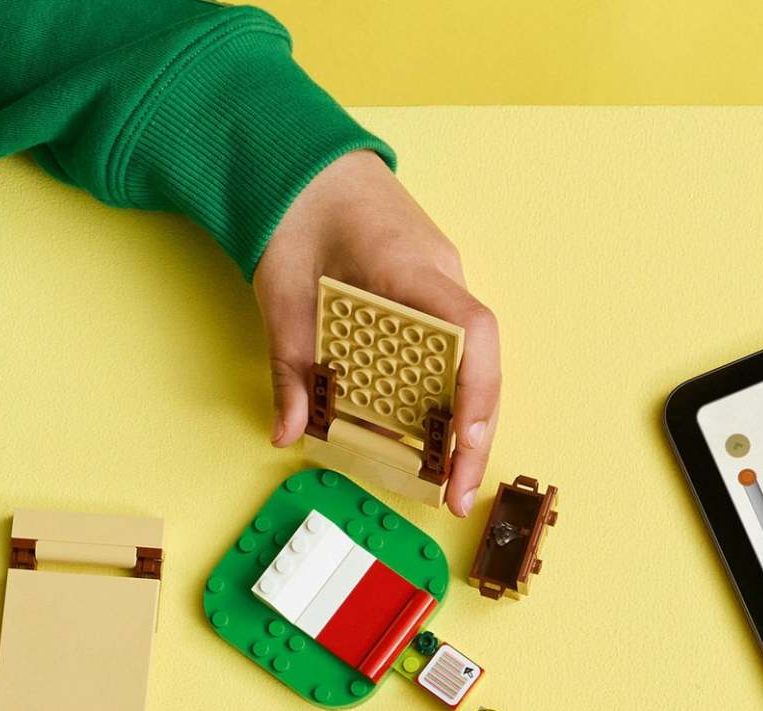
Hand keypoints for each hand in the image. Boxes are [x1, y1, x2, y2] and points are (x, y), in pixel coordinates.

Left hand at [255, 149, 500, 517]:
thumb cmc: (295, 215)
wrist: (301, 162)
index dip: (478, 395)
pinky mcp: (432, 294)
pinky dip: (447, 397)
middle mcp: (443, 276)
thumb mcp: (282, 299)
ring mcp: (444, 284)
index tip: (466, 445)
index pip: (472, 333)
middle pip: (480, 365)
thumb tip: (289, 432)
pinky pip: (452, 353)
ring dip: (465, 424)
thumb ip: (291, 369)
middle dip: (474, 437)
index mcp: (412, 268)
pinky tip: (432, 437)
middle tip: (456, 495)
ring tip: (449, 479)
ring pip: (472, 364)